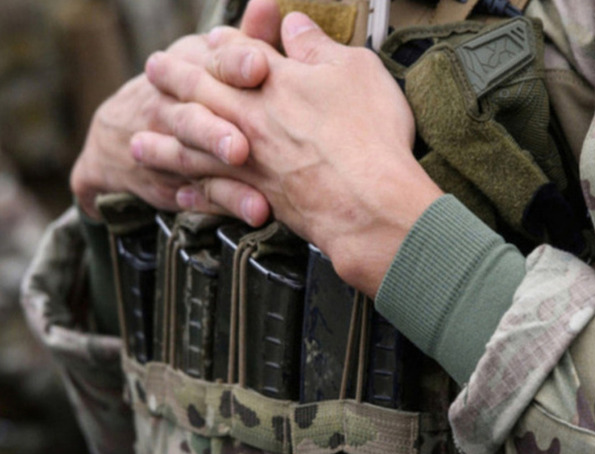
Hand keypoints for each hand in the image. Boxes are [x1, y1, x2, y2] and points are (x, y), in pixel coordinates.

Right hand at [70, 31, 263, 219]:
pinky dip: (226, 204)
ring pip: (189, 156)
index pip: (209, 62)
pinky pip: (200, 197)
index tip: (259, 66)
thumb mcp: (208, 59)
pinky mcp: (173, 184)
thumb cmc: (188, 91)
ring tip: (245, 174)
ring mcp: (166, 148)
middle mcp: (171, 105)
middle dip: (215, 128)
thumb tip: (271, 3)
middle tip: (243, 143)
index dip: (233, 63)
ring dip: (218, 168)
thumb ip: (245, 39)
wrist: (119, 139)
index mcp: (187, 67)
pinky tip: (255, 211)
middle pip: (191, 114)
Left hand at [142, 8, 442, 295]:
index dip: (226, 44)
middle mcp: (250, 117)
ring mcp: (249, 159)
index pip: (238, 52)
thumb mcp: (355, 70)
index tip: (212, 39)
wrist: (367, 202)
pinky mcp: (256, 195)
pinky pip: (212, 193)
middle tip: (152, 71)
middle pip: (201, 92)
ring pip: (192, 148)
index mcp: (273, 80)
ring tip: (138, 143)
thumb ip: (319, 46)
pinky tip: (181, 194)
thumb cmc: (369, 132)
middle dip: (174, 79)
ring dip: (163, 145)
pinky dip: (193, 193)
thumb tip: (294, 23)